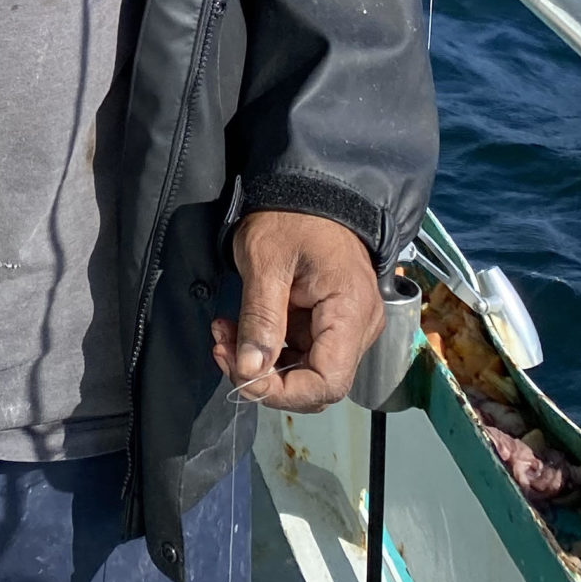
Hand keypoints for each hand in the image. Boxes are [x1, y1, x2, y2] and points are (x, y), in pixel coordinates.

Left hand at [209, 211, 383, 412]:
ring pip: (304, 370)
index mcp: (351, 312)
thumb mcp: (265, 261)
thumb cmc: (290, 215)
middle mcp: (359, 327)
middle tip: (222, 348)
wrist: (309, 188)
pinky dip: (266, 346)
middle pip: (316, 383)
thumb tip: (249, 372)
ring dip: (259, 362)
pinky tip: (237, 327)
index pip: (328, 383)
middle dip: (264, 377)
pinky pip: (300, 351)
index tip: (240, 374)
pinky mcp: (329, 321)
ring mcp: (346, 326)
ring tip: (223, 333)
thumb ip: (260, 319)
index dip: (283, 392)